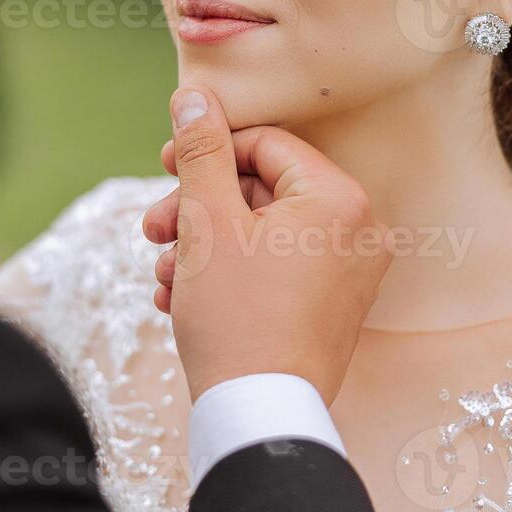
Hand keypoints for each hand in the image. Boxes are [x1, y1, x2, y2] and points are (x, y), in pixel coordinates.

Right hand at [143, 85, 392, 405]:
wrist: (259, 416)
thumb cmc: (236, 318)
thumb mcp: (207, 222)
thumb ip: (200, 151)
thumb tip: (193, 96)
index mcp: (339, 199)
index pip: (265, 145)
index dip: (207, 151)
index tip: (161, 166)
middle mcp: (359, 230)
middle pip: (261, 190)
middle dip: (197, 209)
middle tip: (153, 230)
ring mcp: (350, 272)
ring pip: (262, 232)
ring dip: (203, 245)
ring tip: (162, 275)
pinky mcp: (332, 306)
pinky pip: (277, 268)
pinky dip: (229, 273)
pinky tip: (180, 297)